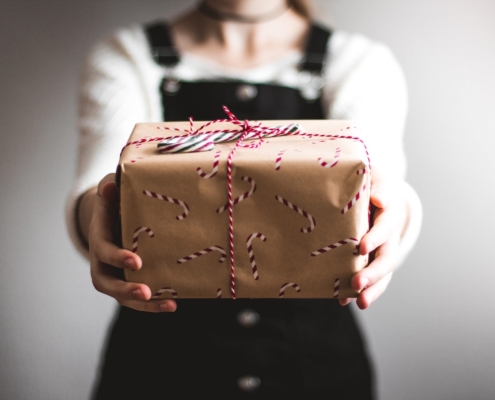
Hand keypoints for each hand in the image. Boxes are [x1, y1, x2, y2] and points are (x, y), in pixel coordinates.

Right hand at [88, 173, 176, 311]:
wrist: (113, 215)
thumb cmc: (115, 201)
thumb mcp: (111, 189)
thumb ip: (110, 188)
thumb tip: (110, 187)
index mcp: (99, 238)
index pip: (103, 251)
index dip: (117, 257)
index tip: (137, 261)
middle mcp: (102, 262)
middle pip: (107, 283)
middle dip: (125, 289)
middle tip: (145, 292)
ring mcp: (115, 274)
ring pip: (122, 296)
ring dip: (144, 304)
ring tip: (169, 305)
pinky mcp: (129, 280)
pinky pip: (138, 297)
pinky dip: (154, 304)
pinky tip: (173, 303)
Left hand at [339, 168, 407, 309]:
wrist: (376, 195)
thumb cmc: (372, 184)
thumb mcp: (377, 178)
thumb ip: (379, 187)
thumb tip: (379, 199)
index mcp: (390, 214)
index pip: (386, 227)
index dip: (376, 237)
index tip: (362, 247)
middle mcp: (389, 237)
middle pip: (386, 258)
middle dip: (373, 273)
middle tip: (357, 283)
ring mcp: (382, 251)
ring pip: (382, 274)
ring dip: (372, 289)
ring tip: (360, 303)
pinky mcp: (371, 260)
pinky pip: (369, 279)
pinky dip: (359, 291)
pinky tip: (344, 300)